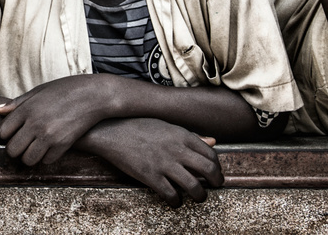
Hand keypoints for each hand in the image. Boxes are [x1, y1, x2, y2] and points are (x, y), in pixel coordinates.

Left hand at [0, 75, 111, 165]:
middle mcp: (35, 124)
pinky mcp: (63, 144)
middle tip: (23, 145)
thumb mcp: (39, 91)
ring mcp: (49, 135)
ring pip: (28, 160)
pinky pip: (47, 161)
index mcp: (26, 109)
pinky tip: (52, 148)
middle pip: (13, 150)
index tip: (14, 133)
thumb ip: (17, 103)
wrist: (93, 95)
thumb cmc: (64, 90)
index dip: (7, 135)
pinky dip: (48, 157)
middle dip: (16, 150)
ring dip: (30, 157)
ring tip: (35, 149)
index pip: (3, 132)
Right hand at [86, 118, 222, 206]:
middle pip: (209, 171)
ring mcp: (163, 163)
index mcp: (181, 134)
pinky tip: (174, 201)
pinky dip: (176, 202)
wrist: (109, 130)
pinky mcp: (150, 176)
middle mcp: (176, 149)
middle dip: (216, 182)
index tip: (215, 172)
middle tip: (215, 187)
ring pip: (194, 187)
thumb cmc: (137, 125)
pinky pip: (171, 195)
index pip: (211, 154)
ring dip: (200, 196)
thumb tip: (213, 142)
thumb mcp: (166, 125)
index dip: (217, 166)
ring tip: (198, 197)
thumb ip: (191, 135)